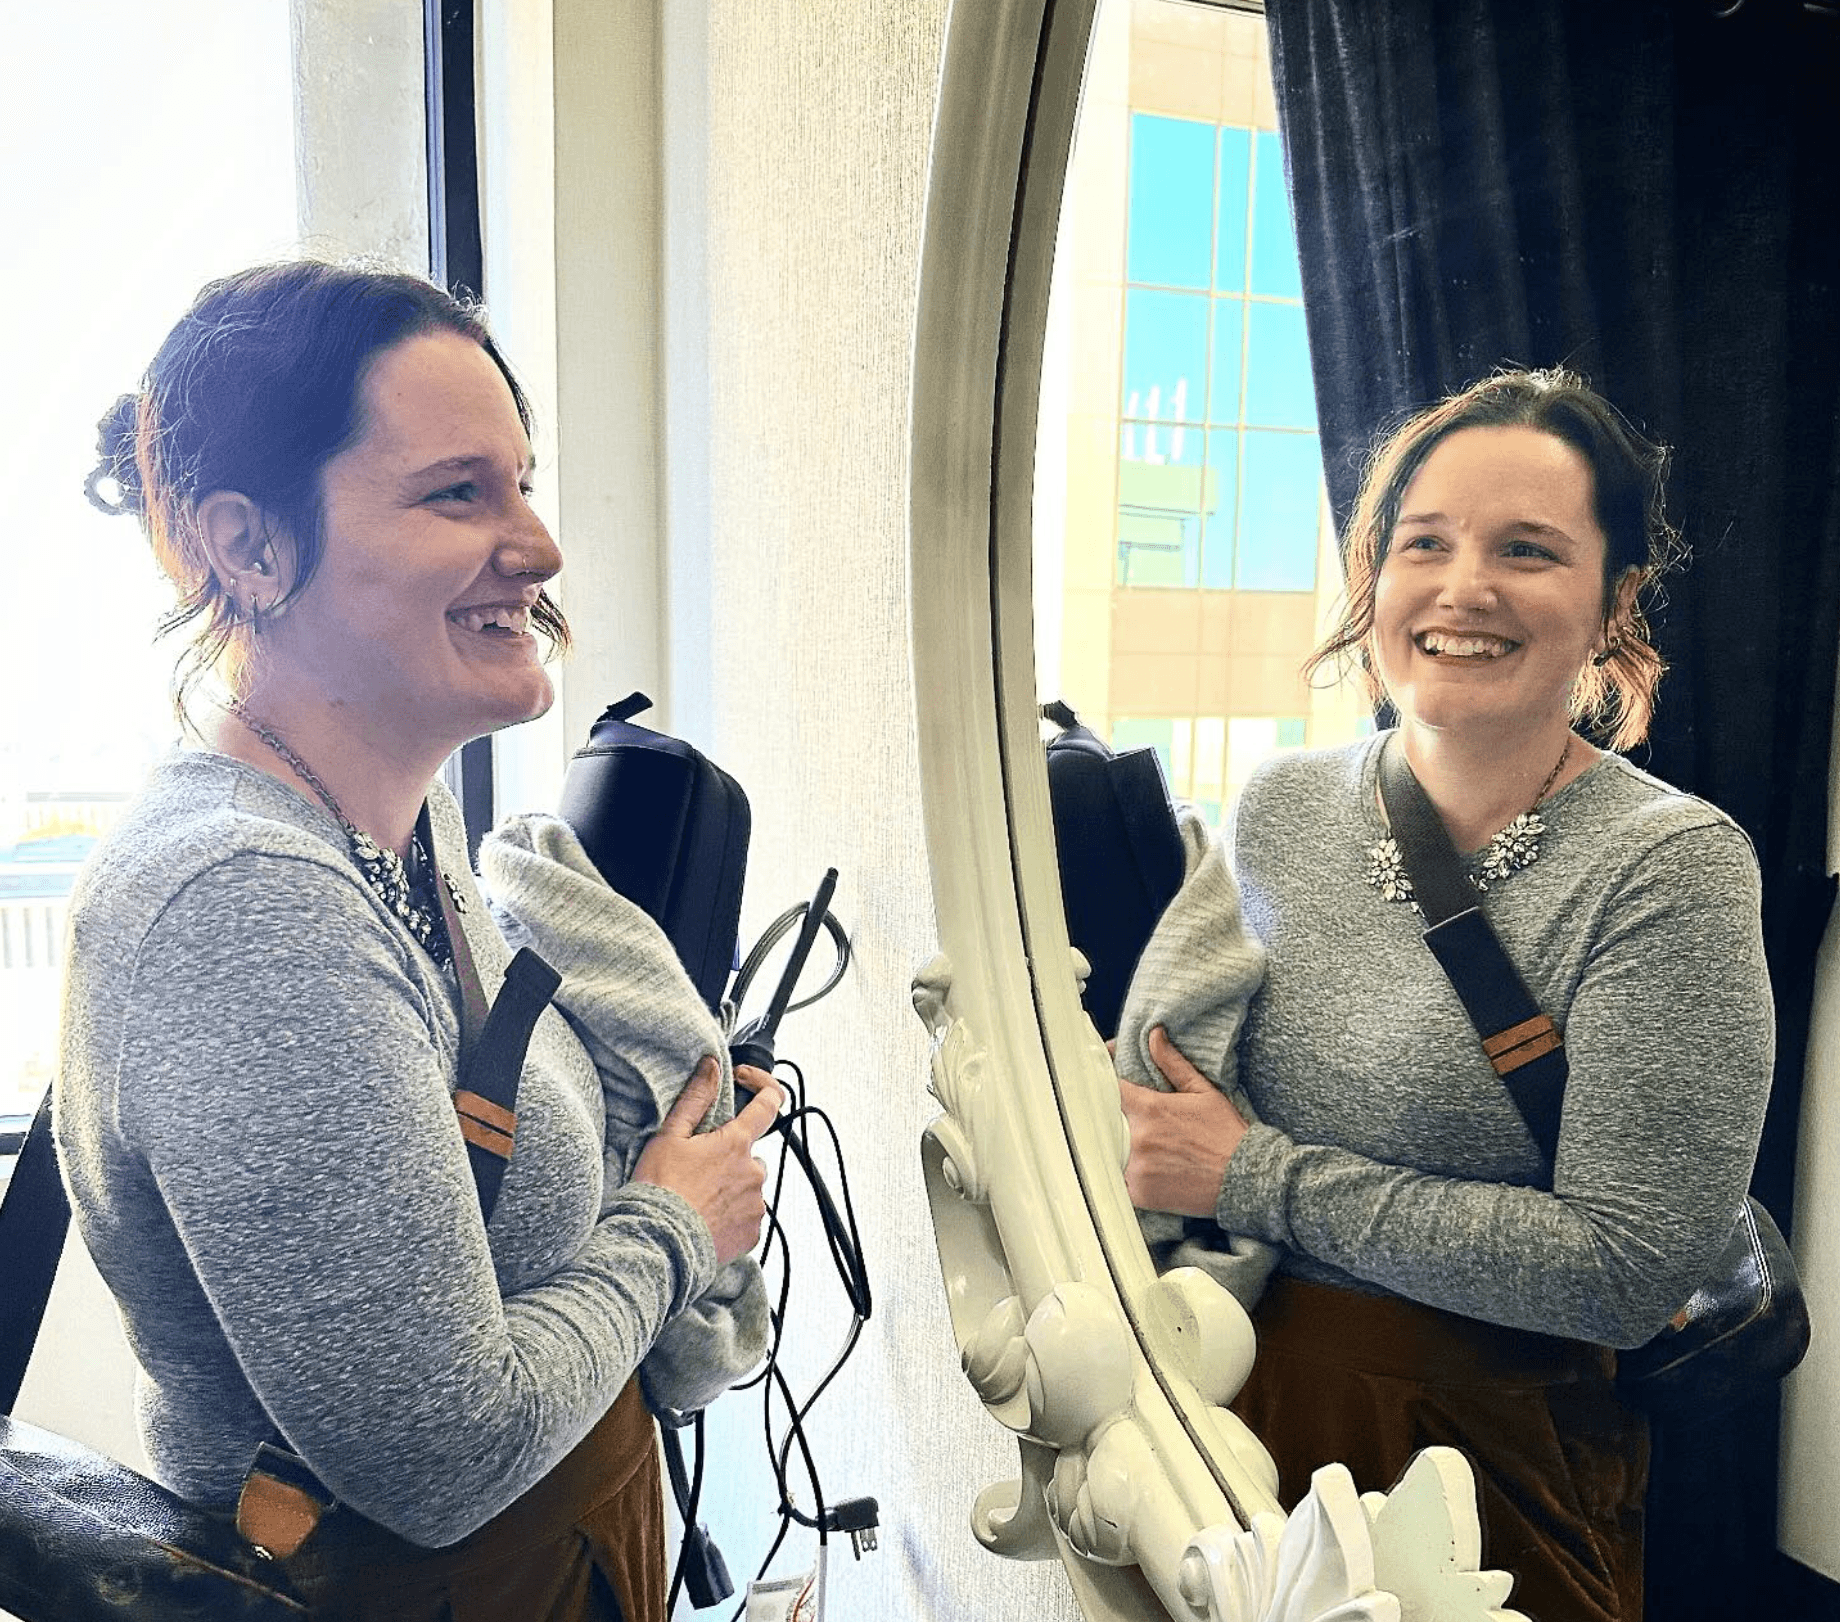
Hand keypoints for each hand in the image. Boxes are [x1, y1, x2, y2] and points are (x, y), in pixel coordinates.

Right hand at [634, 1057, 781, 1266]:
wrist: (657, 1244)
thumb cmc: (659, 1189)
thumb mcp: (670, 1136)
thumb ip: (696, 1097)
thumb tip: (712, 1066)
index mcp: (737, 1144)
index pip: (769, 1103)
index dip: (762, 1086)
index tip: (748, 1083)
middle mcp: (754, 1172)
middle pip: (751, 1153)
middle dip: (731, 1157)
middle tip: (699, 1170)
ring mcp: (757, 1204)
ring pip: (750, 1186)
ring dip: (732, 1187)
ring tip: (698, 1199)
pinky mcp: (753, 1233)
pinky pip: (749, 1216)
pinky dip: (732, 1214)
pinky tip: (706, 1218)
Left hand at [1117, 1026, 1247, 1218]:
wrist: (1246, 1178)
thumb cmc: (1226, 1132)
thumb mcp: (1203, 1091)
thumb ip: (1172, 1063)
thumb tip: (1154, 1035)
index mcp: (1150, 1109)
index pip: (1109, 1088)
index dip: (1104, 1081)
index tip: (1102, 1079)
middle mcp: (1138, 1138)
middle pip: (1103, 1121)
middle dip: (1107, 1115)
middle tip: (1111, 1113)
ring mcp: (1137, 1168)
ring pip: (1107, 1151)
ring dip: (1112, 1145)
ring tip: (1122, 1141)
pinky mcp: (1140, 1194)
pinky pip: (1116, 1181)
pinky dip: (1121, 1174)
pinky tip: (1132, 1167)